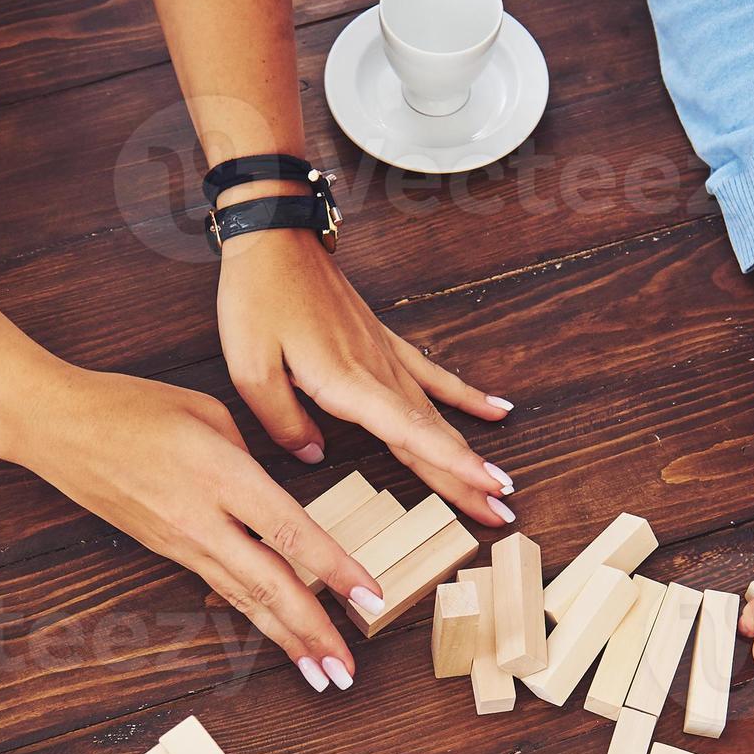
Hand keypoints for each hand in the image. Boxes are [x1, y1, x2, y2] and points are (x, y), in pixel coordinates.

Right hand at [0, 362, 386, 689]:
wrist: (56, 428)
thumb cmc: (130, 406)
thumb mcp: (204, 410)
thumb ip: (249, 454)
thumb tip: (275, 491)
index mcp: (220, 473)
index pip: (289, 529)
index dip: (334, 569)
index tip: (371, 598)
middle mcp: (202, 518)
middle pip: (268, 584)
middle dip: (312, 631)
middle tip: (348, 670)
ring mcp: (182, 540)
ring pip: (245, 598)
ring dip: (286, 639)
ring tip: (322, 674)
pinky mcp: (167, 550)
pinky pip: (221, 588)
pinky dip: (254, 616)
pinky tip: (278, 637)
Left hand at [215, 220, 514, 523]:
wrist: (274, 238)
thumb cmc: (257, 300)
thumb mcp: (250, 368)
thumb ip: (283, 421)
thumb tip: (315, 456)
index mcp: (346, 381)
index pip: (409, 431)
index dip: (451, 463)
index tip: (488, 487)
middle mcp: (376, 371)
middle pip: (430, 435)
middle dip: (468, 478)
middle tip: (503, 515)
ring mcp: (386, 356)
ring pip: (435, 414)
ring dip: (470, 452)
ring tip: (503, 486)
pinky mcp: (384, 342)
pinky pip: (434, 376)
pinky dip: (466, 396)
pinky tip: (498, 411)